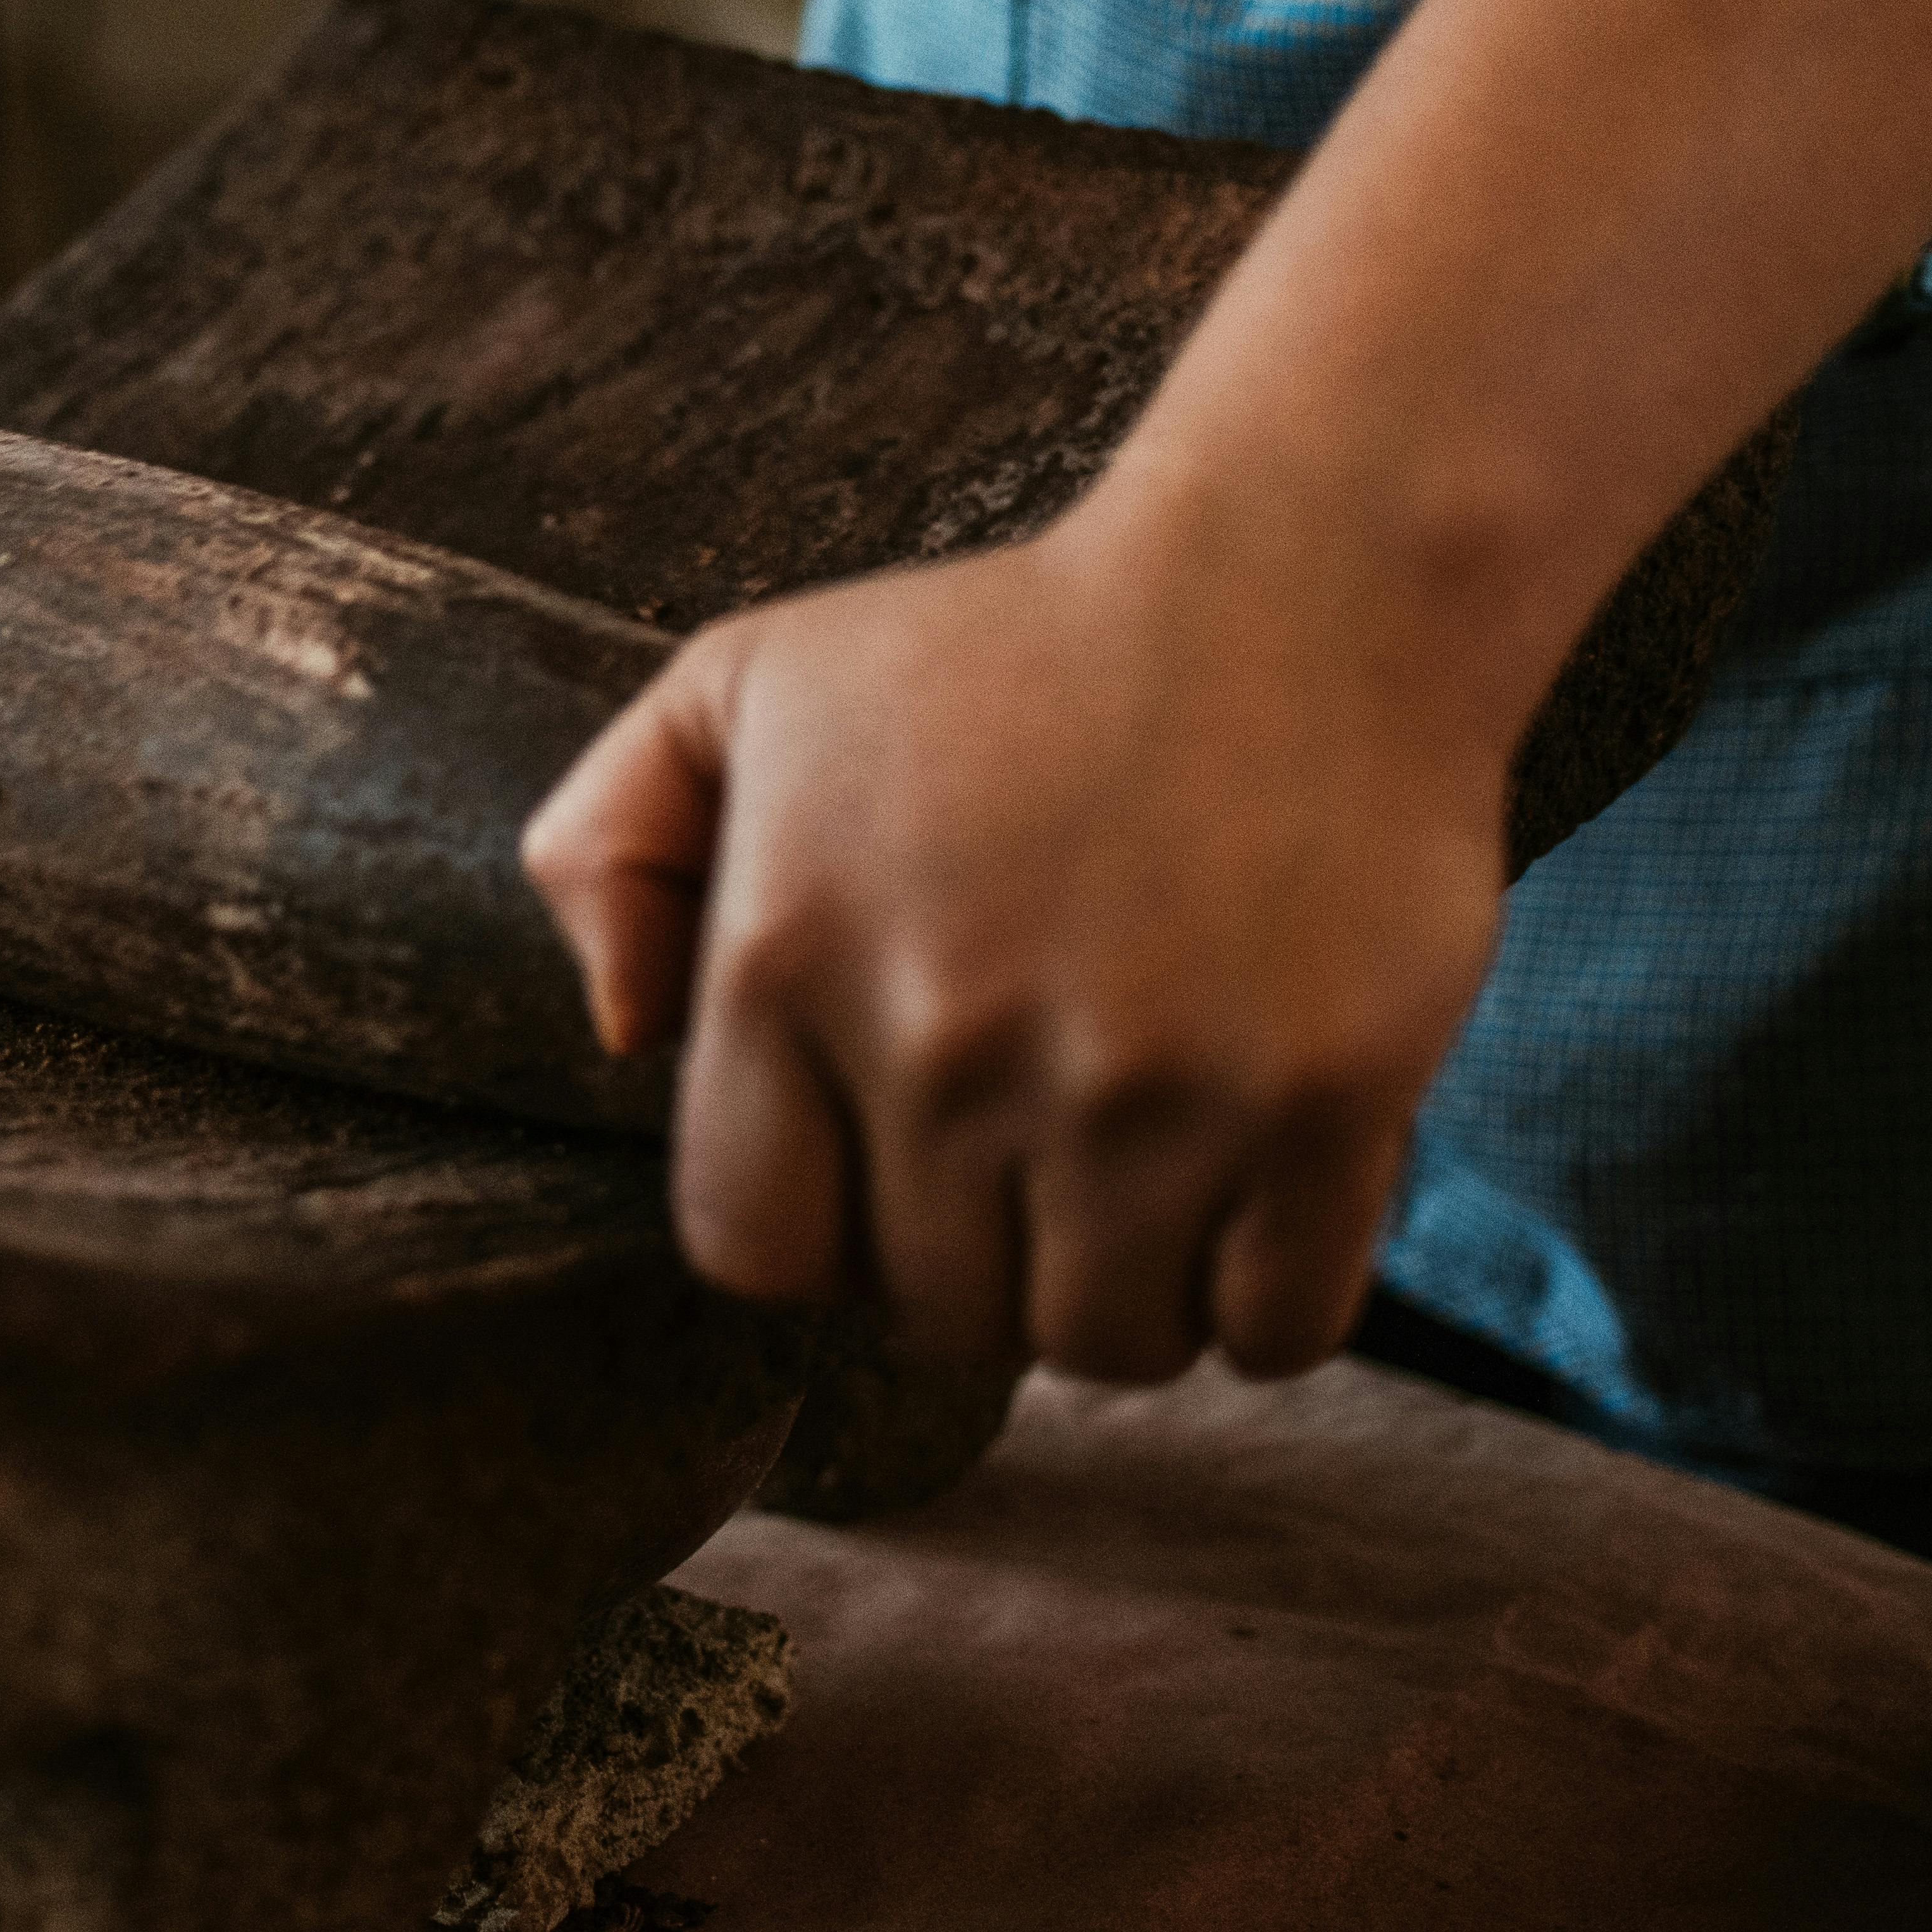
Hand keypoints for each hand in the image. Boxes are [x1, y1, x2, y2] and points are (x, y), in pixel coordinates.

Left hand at [521, 492, 1511, 1382]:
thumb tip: (619, 1037)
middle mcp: (950, 1042)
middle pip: (940, 1315)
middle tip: (1034, 1143)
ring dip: (1123, 1291)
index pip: (754, 1246)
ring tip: (1139, 1168)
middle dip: (979, 1254)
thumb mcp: (745, 685)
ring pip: (1106, 1346)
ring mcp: (1142, 1085)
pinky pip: (1276, 1334)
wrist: (1295, 584)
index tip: (884, 1163)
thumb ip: (610, 846)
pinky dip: (1265, 1304)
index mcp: (787, 958)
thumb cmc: (1009, 646)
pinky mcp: (1321, 1103)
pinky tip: (1253, 1188)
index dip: (821, 1227)